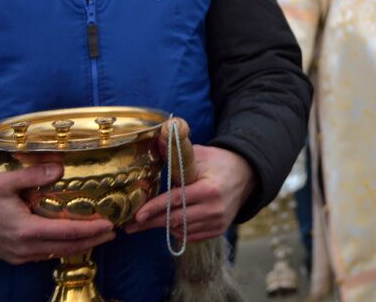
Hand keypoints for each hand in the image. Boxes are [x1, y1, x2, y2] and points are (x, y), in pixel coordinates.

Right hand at [0, 165, 114, 263]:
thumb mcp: (4, 182)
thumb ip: (33, 175)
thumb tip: (60, 168)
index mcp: (25, 230)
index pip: (66, 232)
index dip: (91, 229)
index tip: (110, 224)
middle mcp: (25, 247)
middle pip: (66, 247)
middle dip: (92, 240)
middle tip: (114, 231)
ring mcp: (20, 255)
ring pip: (57, 253)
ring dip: (80, 245)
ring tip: (100, 235)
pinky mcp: (16, 256)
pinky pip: (46, 255)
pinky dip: (63, 247)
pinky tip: (74, 239)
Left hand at [123, 146, 253, 241]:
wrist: (246, 175)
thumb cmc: (218, 162)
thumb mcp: (200, 154)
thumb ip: (177, 153)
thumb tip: (157, 140)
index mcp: (210, 189)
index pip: (176, 201)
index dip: (154, 208)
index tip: (137, 215)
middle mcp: (215, 209)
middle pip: (175, 219)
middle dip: (150, 223)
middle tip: (130, 226)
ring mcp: (218, 222)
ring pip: (181, 230)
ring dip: (163, 226)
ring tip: (147, 222)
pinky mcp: (218, 230)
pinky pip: (191, 235)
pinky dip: (178, 230)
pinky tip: (171, 222)